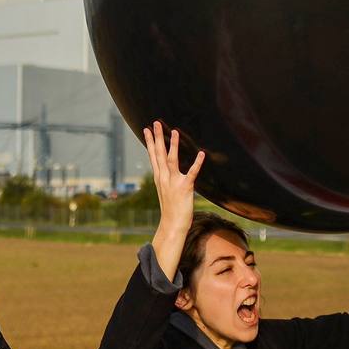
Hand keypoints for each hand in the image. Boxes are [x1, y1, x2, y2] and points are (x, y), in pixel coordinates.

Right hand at [144, 121, 204, 279]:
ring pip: (172, 160)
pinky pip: (191, 173)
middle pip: (159, 154)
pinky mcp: (185, 188)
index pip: (153, 156)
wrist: (172, 225)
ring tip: (174, 131)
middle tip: (155, 123)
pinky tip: (201, 154)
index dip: (150, 142)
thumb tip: (165, 170)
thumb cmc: (171, 209)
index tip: (147, 129)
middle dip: (157, 138)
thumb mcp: (165, 190)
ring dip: (173, 145)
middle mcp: (164, 178)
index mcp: (159, 177)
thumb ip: (166, 178)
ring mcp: (173, 182)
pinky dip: (197, 163)